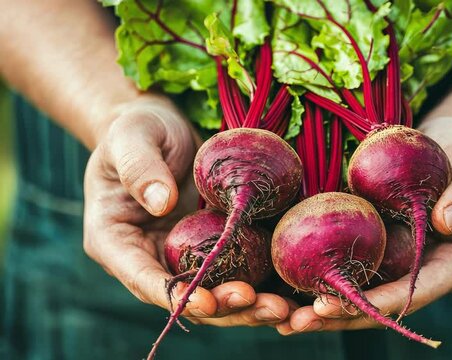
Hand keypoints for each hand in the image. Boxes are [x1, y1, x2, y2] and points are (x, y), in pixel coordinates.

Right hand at [82, 95, 289, 325]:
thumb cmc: (137, 129)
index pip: (143, 279)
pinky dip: (264, 283)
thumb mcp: (131, 138)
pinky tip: (292, 290)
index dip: (175, 297)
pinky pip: (239, 270)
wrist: (161, 128)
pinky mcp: (215, 248)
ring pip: (218, 293)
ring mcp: (186, 257)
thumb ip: (140, 168)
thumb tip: (162, 203)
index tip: (208, 302)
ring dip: (251, 306)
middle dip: (226, 308)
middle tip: (263, 305)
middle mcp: (152, 259)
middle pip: (187, 298)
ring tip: (284, 309)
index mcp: (117, 242)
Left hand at [274, 116, 451, 333]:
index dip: (378, 303)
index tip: (336, 307)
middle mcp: (432, 273)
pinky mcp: (389, 252)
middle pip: (386, 305)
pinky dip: (330, 280)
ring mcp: (409, 265)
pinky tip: (292, 285)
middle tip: (297, 321)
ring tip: (284, 317)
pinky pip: (360, 271)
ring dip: (329, 309)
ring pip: (368, 295)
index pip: (418, 291)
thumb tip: (445, 222)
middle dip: (342, 316)